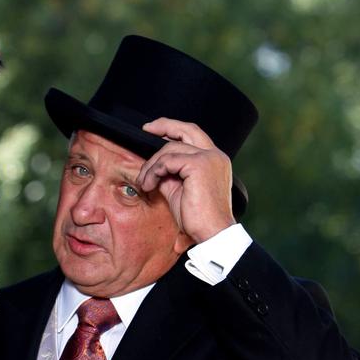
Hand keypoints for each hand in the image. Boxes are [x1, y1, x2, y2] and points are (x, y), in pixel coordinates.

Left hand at [136, 117, 235, 242]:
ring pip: (170, 148)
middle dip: (164, 125)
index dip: (173, 129)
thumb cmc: (198, 217)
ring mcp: (208, 158)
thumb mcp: (179, 188)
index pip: (193, 135)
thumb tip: (152, 165)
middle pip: (187, 129)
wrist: (212, 234)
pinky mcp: (198, 165)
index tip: (154, 130)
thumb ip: (169, 173)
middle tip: (146, 128)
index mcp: (214, 160)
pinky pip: (167, 160)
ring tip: (144, 182)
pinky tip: (149, 185)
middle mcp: (215, 155)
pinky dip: (154, 171)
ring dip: (151, 165)